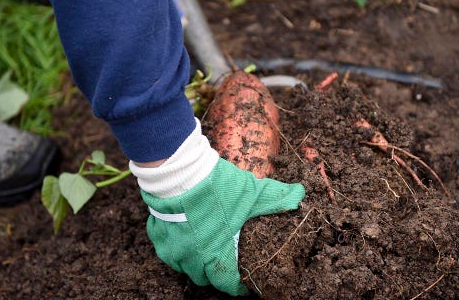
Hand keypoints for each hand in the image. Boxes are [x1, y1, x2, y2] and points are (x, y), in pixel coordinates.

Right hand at [140, 158, 304, 294]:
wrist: (178, 172)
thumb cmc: (216, 187)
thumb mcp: (252, 193)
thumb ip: (277, 198)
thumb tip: (301, 195)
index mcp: (216, 254)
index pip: (227, 283)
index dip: (238, 285)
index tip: (244, 283)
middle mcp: (192, 258)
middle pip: (204, 278)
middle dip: (215, 273)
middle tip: (224, 261)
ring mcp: (172, 248)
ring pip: (183, 267)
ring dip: (194, 262)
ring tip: (204, 250)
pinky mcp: (157, 235)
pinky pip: (167, 251)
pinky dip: (177, 248)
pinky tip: (185, 235)